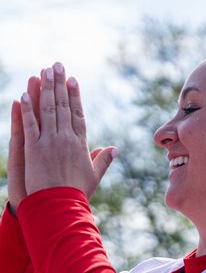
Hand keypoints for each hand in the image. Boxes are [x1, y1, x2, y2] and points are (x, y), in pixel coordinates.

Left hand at [14, 63, 117, 205]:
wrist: (61, 206)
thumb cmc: (78, 193)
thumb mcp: (93, 175)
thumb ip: (103, 160)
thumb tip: (115, 148)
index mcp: (80, 144)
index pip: (78, 114)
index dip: (75, 96)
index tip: (73, 80)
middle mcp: (66, 139)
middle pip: (63, 106)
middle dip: (59, 84)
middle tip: (56, 65)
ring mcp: (50, 142)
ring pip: (48, 110)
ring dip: (45, 89)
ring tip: (43, 71)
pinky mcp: (34, 149)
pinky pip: (30, 125)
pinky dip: (27, 109)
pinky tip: (24, 94)